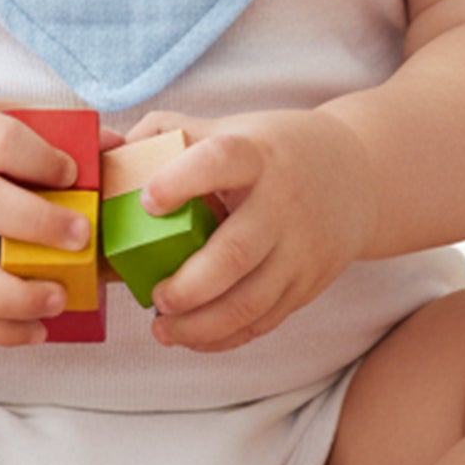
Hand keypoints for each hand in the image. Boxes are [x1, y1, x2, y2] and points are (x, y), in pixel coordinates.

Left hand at [130, 106, 378, 353]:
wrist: (357, 175)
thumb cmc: (272, 151)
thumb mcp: (229, 127)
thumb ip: (167, 134)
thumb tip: (107, 155)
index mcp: (256, 154)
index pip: (220, 162)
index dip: (181, 181)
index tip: (149, 202)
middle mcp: (283, 203)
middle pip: (236, 252)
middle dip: (189, 285)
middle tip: (155, 296)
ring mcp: (299, 249)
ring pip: (251, 301)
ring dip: (201, 325)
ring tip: (163, 327)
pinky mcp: (307, 284)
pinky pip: (265, 321)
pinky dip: (225, 337)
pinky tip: (193, 336)